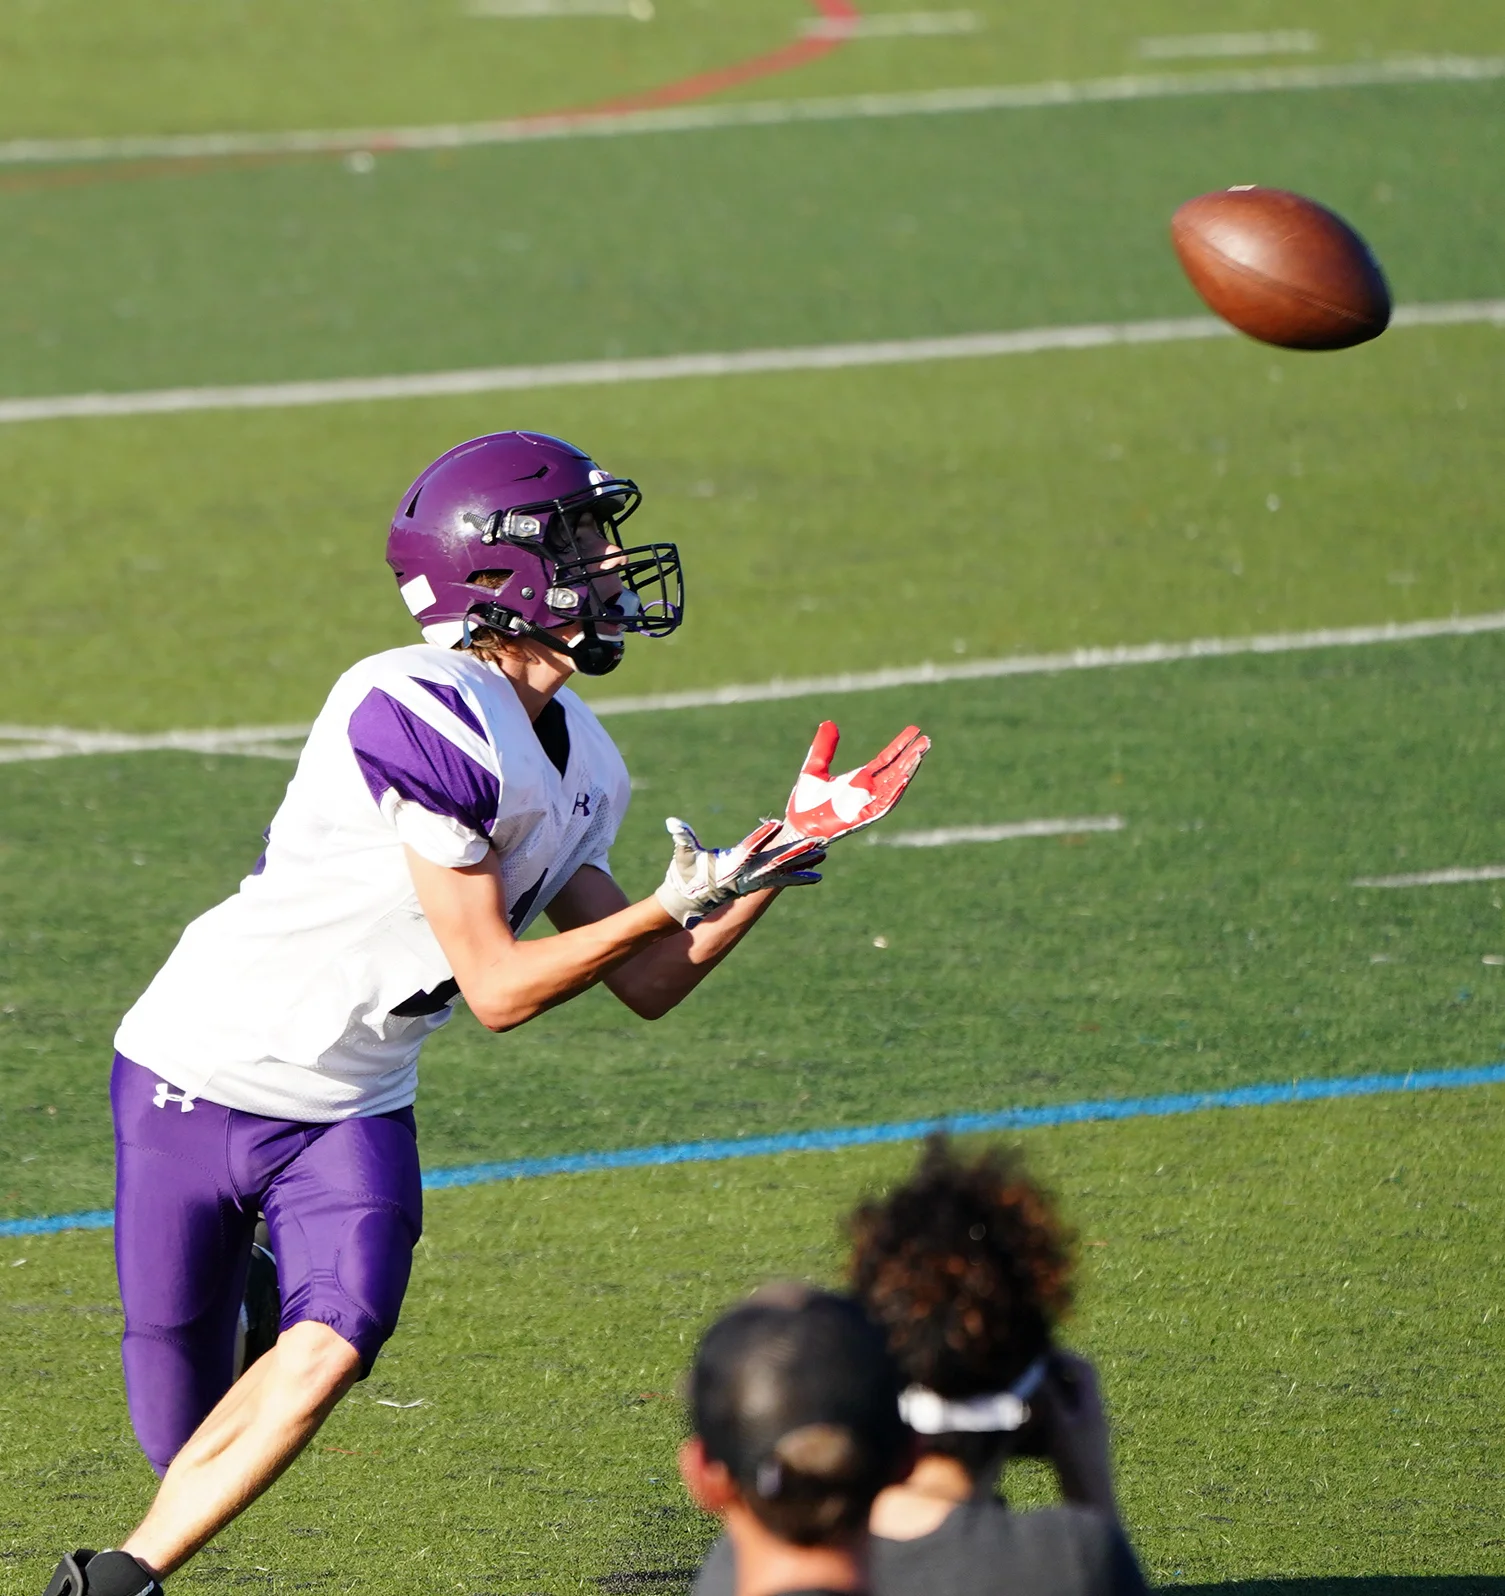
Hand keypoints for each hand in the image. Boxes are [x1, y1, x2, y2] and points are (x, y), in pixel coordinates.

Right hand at [654, 817, 825, 927]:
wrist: (688, 902)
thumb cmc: (685, 876)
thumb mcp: (683, 856)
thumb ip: (682, 839)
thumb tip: (672, 821)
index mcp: (729, 866)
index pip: (748, 849)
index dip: (761, 837)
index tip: (777, 824)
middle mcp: (746, 876)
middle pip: (776, 861)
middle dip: (796, 851)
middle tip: (816, 842)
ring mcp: (753, 881)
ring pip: (783, 870)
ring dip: (804, 861)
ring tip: (823, 852)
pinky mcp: (757, 884)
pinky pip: (782, 881)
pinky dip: (799, 877)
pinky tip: (817, 874)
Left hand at [780, 721, 929, 844]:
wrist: (798, 825)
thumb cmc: (806, 803)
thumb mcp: (814, 767)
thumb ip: (823, 747)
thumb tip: (829, 723)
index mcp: (860, 778)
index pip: (887, 759)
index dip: (901, 745)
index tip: (915, 731)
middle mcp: (869, 790)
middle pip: (896, 769)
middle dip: (912, 756)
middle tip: (927, 740)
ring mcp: (868, 803)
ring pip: (894, 784)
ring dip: (908, 769)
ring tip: (920, 754)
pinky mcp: (863, 816)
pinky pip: (884, 803)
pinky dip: (895, 791)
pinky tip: (905, 777)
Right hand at [1029, 1352, 1118, 1519]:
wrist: (1092, 1505)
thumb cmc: (1078, 1464)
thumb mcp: (1060, 1425)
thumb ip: (1049, 1395)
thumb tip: (1037, 1367)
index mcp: (1093, 1405)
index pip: (1084, 1368)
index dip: (1062, 1357)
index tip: (1038, 1357)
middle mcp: (1094, 1415)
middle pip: (1076, 1383)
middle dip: (1052, 1376)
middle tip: (1029, 1375)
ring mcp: (1089, 1432)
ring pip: (1069, 1403)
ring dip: (1049, 1397)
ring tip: (1027, 1399)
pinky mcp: (1081, 1448)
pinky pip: (1065, 1422)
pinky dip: (1050, 1418)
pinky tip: (1032, 1427)